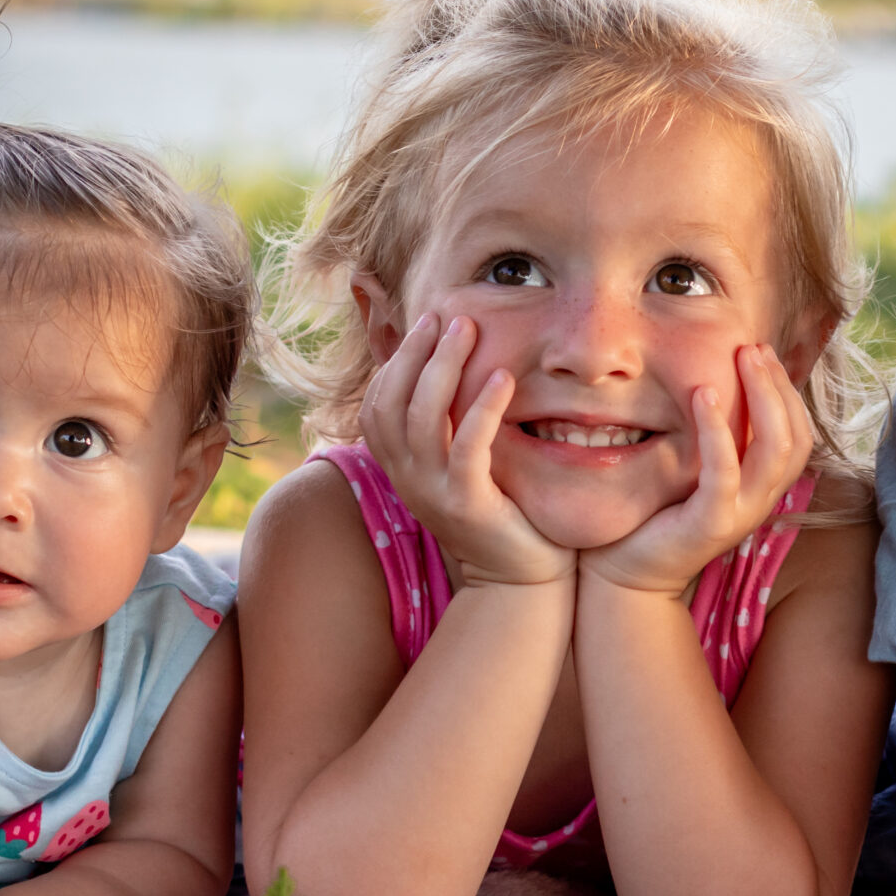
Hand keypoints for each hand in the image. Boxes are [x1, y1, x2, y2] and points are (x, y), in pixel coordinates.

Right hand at [360, 313, 573, 587]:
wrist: (518, 578)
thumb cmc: (497, 512)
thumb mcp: (459, 465)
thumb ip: (447, 428)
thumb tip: (450, 371)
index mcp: (400, 468)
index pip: (377, 404)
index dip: (397, 361)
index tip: (426, 324)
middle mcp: (407, 479)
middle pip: (395, 402)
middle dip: (418, 353)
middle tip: (449, 317)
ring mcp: (433, 492)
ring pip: (424, 418)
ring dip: (445, 368)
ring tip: (470, 332)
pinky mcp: (468, 504)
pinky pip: (467, 447)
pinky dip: (482, 407)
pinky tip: (502, 377)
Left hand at [580, 344, 811, 595]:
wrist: (626, 574)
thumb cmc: (654, 515)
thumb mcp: (692, 469)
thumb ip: (713, 440)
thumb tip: (711, 383)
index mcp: (760, 488)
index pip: (797, 434)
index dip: (786, 391)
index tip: (762, 352)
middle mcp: (760, 501)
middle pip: (795, 437)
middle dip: (779, 385)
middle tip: (755, 346)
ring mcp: (740, 515)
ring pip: (775, 451)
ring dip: (763, 397)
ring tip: (744, 358)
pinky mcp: (712, 524)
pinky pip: (725, 472)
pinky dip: (718, 430)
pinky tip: (702, 393)